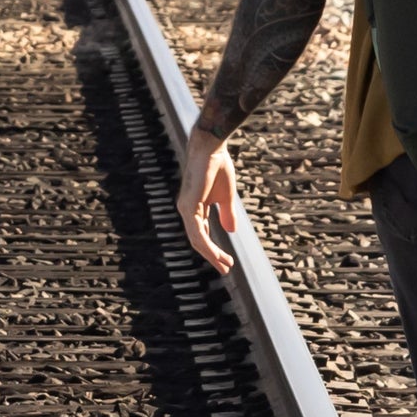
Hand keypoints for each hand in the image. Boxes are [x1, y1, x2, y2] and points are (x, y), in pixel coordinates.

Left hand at [176, 126, 242, 269]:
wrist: (212, 148)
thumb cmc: (218, 167)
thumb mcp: (226, 197)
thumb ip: (226, 214)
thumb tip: (231, 231)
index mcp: (194, 208)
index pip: (202, 234)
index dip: (214, 249)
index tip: (227, 261)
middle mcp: (187, 210)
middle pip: (198, 240)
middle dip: (212, 256)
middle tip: (225, 268)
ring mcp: (185, 208)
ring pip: (197, 239)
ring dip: (211, 254)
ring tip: (224, 265)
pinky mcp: (188, 205)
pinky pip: (197, 231)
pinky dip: (207, 244)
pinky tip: (216, 254)